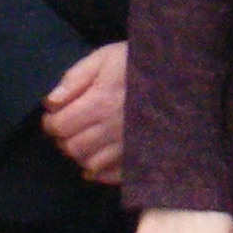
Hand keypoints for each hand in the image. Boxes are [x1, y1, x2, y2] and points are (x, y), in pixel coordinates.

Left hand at [42, 42, 126, 184]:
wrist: (181, 76)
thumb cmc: (138, 63)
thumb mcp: (105, 57)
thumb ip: (75, 78)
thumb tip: (51, 102)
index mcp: (100, 103)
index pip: (60, 126)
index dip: (50, 123)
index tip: (53, 116)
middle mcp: (112, 130)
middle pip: (72, 148)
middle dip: (63, 139)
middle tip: (68, 128)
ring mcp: (128, 147)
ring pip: (89, 165)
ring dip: (80, 154)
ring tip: (84, 140)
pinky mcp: (140, 157)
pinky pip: (111, 175)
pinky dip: (99, 171)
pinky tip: (98, 158)